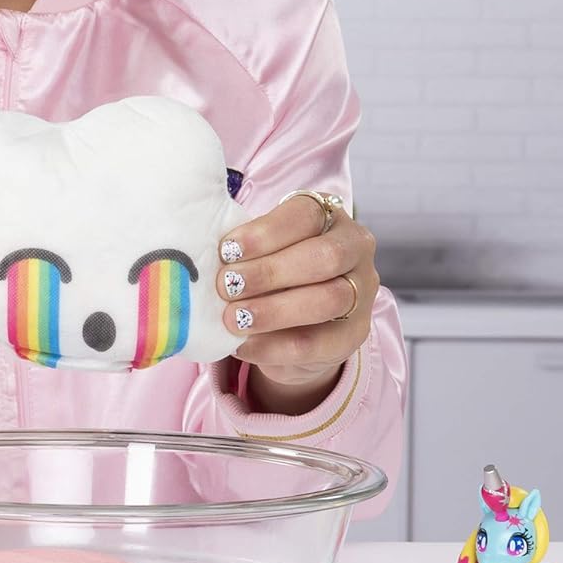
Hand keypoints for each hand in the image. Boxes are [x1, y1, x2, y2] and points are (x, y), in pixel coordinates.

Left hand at [214, 193, 377, 414]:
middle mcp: (355, 250)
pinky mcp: (354, 335)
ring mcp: (362, 293)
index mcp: (329, 216)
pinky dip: (275, 347)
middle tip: (227, 286)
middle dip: (270, 272)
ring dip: (275, 310)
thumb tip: (200, 252)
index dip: (266, 232)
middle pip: (323, 257)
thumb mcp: (261, 251)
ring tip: (234, 318)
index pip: (306, 215)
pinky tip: (243, 345)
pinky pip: (318, 343)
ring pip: (328, 299)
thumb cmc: (271, 273)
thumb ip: (243, 248)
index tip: (227, 250)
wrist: (295, 326)